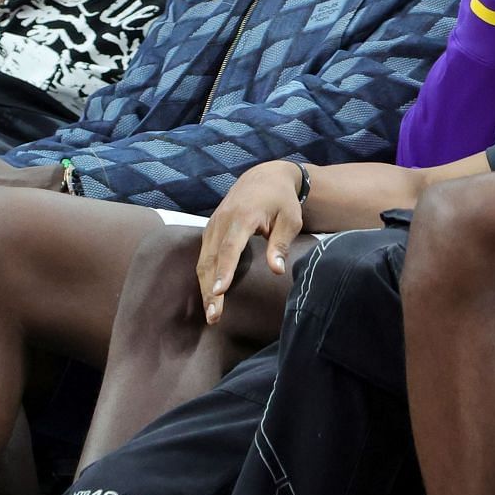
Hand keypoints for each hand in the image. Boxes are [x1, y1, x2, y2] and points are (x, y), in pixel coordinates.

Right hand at [196, 160, 303, 323]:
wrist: (264, 177)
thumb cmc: (281, 200)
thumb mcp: (290, 219)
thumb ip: (281, 243)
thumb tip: (277, 270)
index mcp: (243, 216)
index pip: (230, 247)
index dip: (224, 270)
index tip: (218, 292)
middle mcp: (222, 221)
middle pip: (212, 259)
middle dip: (210, 289)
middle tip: (213, 316)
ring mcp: (212, 225)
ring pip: (203, 261)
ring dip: (205, 288)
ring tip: (211, 313)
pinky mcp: (210, 231)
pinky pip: (203, 257)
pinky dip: (204, 278)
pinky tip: (208, 297)